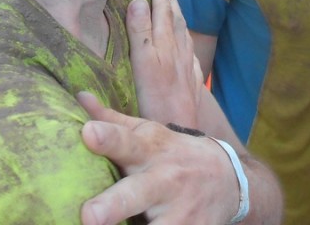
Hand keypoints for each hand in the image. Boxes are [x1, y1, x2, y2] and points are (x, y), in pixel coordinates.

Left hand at [78, 92, 238, 224]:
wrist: (229, 180)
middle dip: (113, 205)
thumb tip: (79, 97)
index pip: (126, 140)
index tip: (87, 133)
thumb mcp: (149, 133)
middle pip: (135, 194)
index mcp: (150, 149)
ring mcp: (180, 212)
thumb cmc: (173, 154)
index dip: (107, 138)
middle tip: (89, 216)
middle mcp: (164, 180)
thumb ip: (113, 122)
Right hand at [128, 0, 203, 126]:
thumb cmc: (155, 100)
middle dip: (170, 1)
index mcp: (165, 45)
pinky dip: (185, 42)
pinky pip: (190, 53)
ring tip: (174, 7)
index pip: (163, 11)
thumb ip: (141, 32)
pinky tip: (185, 46)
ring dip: (178, 17)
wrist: (181, 131)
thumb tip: (140, 0)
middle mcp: (179, 52)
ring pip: (184, 35)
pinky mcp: (191, 83)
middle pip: (176, 20)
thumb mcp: (142, 63)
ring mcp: (187, 68)